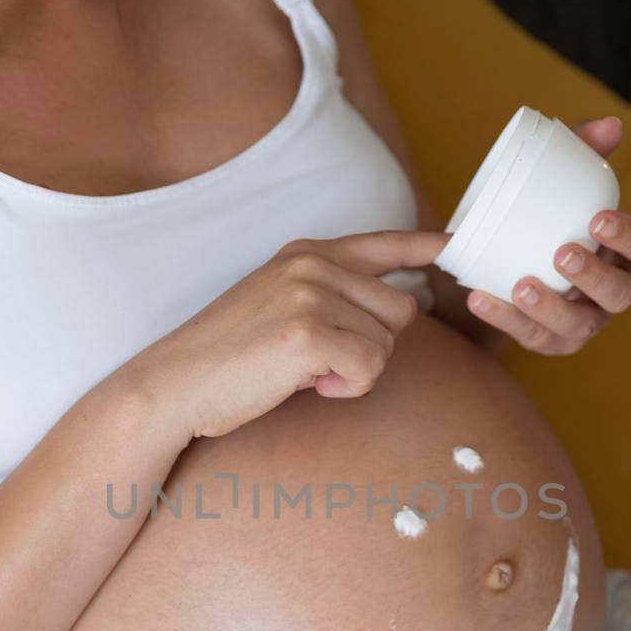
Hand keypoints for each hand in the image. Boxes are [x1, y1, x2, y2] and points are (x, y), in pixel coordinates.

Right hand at [126, 230, 448, 439]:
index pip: (381, 242)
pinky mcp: (309, 333)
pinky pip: (370, 368)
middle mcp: (312, 265)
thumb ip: (331, 296)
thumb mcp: (280, 306)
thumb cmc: (229, 358)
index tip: (455, 242)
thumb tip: (397, 308)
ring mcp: (310, 295)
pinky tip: (304, 383)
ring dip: (356, 370)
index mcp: (305, 253)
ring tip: (302, 371)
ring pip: (388, 342)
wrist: (175, 384)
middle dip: (373, 345)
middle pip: (401, 307)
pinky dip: (346, 387)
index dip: (424, 245)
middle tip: (318, 360)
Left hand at [463, 116, 630, 355]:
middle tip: (563, 254)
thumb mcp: (557, 184)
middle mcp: (611, 292)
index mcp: (623, 252)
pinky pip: (532, 337)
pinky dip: (505, 318)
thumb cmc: (543, 216)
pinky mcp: (549, 341)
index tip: (599, 219)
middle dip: (594, 277)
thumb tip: (609, 125)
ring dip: (552, 308)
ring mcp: (583, 322)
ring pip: (579, 326)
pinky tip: (479, 298)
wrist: (499, 258)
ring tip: (522, 285)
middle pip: (620, 294)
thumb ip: (581, 152)